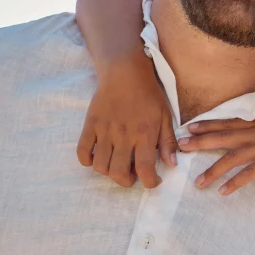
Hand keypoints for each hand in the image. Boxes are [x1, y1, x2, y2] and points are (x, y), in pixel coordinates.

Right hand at [77, 51, 176, 187]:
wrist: (125, 72)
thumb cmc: (149, 94)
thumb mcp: (166, 116)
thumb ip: (168, 141)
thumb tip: (171, 164)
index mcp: (145, 134)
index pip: (146, 169)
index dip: (150, 182)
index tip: (153, 182)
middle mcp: (124, 136)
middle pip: (119, 173)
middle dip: (127, 181)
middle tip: (133, 175)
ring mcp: (104, 131)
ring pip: (100, 166)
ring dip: (108, 172)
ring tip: (117, 165)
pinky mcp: (90, 125)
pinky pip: (82, 151)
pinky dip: (87, 160)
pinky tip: (97, 156)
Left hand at [180, 113, 254, 194]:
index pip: (229, 122)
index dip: (209, 125)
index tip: (189, 127)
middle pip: (224, 137)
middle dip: (201, 142)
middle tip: (180, 147)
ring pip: (233, 158)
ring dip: (213, 171)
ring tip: (198, 183)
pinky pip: (250, 174)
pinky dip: (235, 183)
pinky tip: (223, 192)